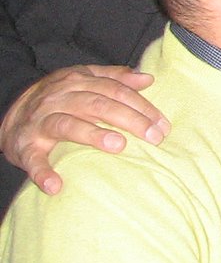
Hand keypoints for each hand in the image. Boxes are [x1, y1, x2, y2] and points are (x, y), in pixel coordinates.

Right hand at [0, 66, 170, 195]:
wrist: (10, 114)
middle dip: (130, 120)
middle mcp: (59, 99)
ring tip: (118, 146)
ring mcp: (41, 122)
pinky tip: (56, 185)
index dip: (142, 106)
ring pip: (68, 125)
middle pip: (98, 105)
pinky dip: (43, 172)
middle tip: (154, 137)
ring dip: (93, 135)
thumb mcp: (83, 79)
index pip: (115, 91)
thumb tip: (147, 79)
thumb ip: (114, 77)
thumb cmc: (57, 97)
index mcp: (77, 82)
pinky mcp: (25, 146)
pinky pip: (33, 159)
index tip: (163, 124)